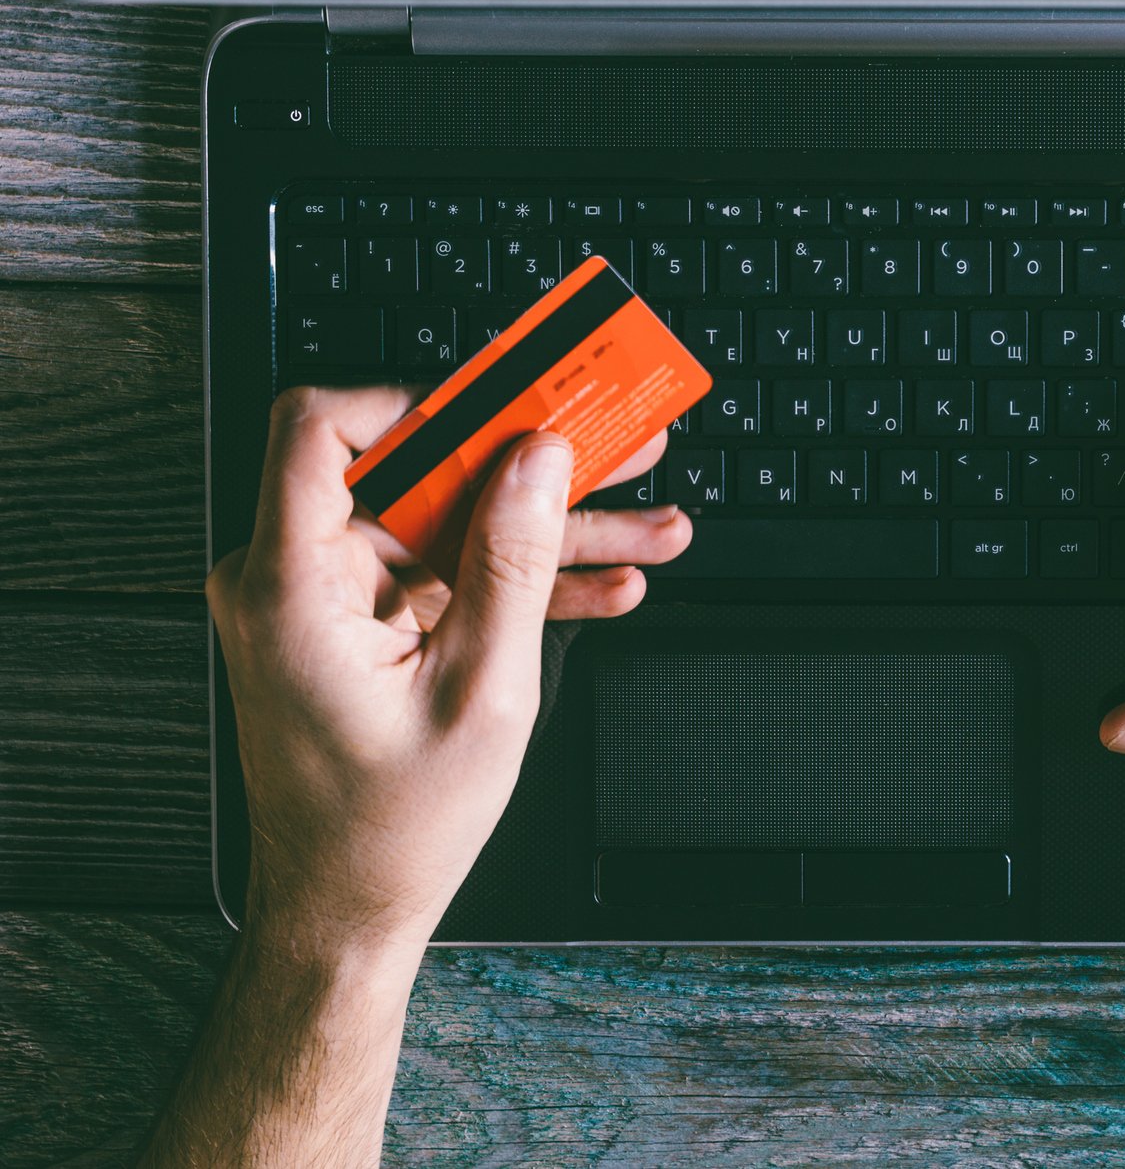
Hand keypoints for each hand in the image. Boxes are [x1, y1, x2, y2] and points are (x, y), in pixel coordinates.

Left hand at [206, 385, 690, 956]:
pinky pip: (448, 572)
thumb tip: (537, 462)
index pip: (320, 429)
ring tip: (649, 523)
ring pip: (449, 523)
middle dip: (528, 465)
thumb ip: (512, 563)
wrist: (352, 909)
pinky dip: (520, 576)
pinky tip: (607, 580)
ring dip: (549, 527)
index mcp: (291, 588)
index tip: (507, 400)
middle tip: (616, 444)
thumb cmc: (389, 829)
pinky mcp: (363, 625)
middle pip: (416, 474)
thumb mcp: (482, 690)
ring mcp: (328, 603)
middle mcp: (292, 580)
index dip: (417, 401)